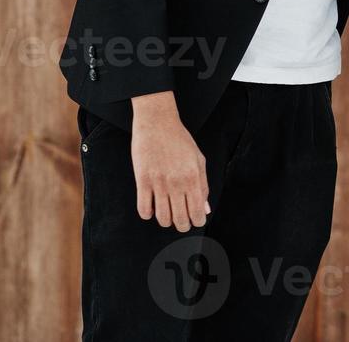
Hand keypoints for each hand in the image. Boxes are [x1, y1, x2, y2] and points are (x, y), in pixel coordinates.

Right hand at [131, 91, 209, 230]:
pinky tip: (152, 207)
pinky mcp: (142, 180)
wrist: (157, 123)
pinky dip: (148, 214)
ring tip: (167, 213)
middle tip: (182, 222)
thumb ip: (203, 185)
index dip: (197, 221)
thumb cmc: (180, 140)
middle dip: (182, 225)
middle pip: (180, 219)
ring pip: (162, 218)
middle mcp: (177, 183)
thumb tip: (205, 208)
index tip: (195, 221)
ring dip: (166, 220)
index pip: (198, 212)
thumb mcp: (198, 159)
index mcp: (193, 178)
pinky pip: (143, 209)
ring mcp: (158, 183)